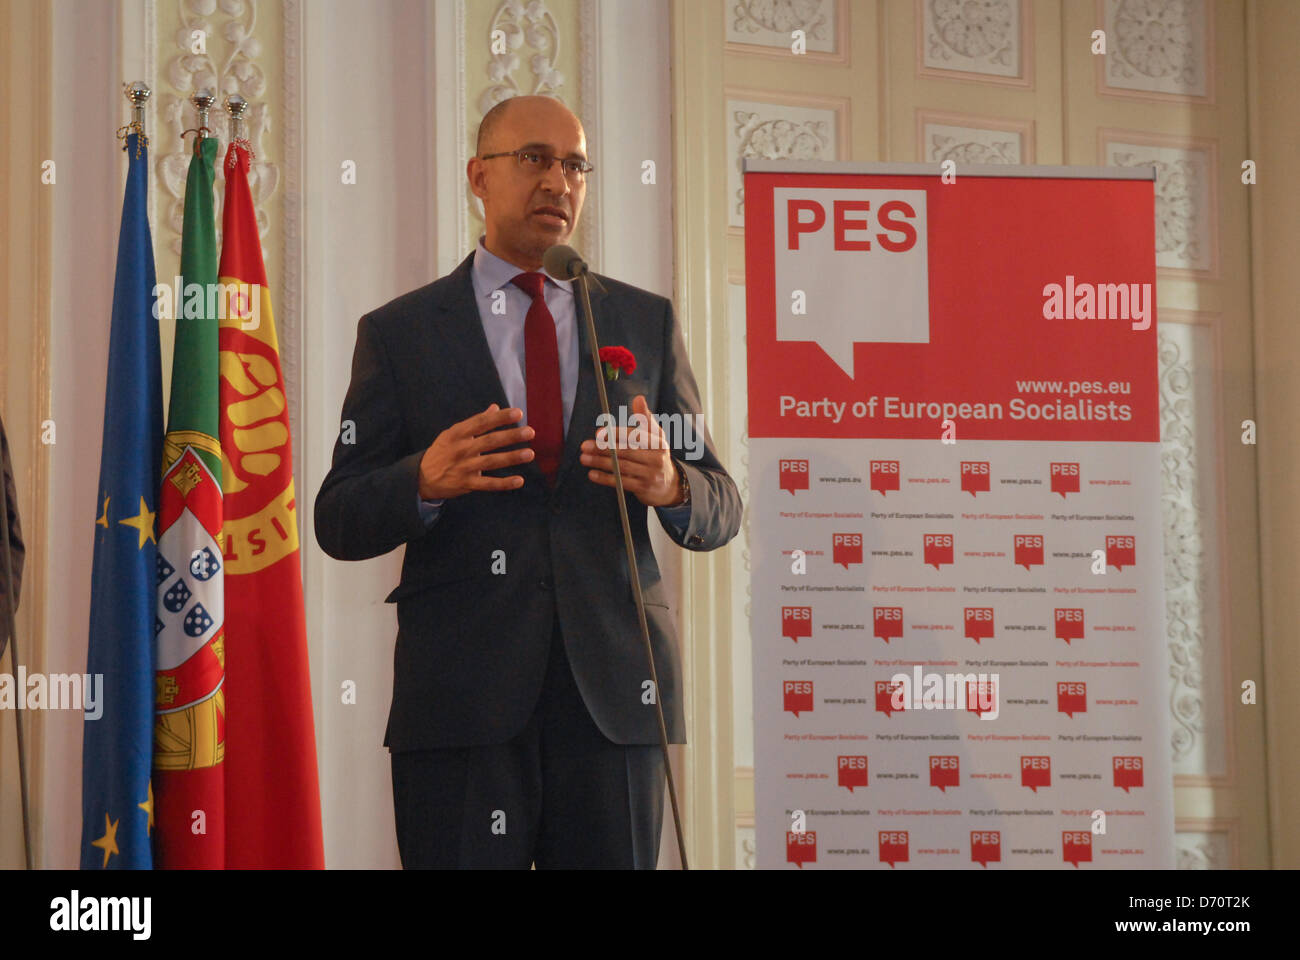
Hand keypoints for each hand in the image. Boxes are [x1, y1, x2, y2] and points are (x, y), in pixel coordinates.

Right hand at [418, 403, 534, 498]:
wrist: (421, 477)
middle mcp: (461, 449)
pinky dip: (504, 483)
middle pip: (490, 441)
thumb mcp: (453, 433)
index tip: (518, 413)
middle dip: (511, 436)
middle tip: (530, 432)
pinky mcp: (467, 484)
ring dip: (512, 458)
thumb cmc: (442, 451)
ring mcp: (464, 467)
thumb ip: (475, 422)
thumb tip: (495, 407)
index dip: (500, 418)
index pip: (481, 422)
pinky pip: (488, 484)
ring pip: (491, 461)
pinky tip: (519, 480)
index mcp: (458, 433)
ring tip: (530, 454)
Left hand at [579, 394, 680, 506]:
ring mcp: (650, 475)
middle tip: (585, 446)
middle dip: (603, 448)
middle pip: (626, 452)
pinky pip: (621, 483)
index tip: (599, 432)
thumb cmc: (656, 455)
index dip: (616, 434)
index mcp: (658, 443)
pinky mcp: (643, 488)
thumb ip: (645, 418)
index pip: (635, 436)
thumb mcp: (655, 436)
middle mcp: (656, 458)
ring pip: (621, 467)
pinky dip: (605, 478)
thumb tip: (638, 398)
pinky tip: (592, 474)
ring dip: (600, 462)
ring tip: (584, 458)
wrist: (670, 485)